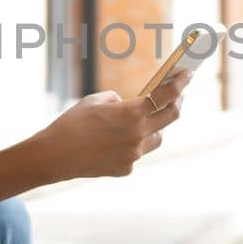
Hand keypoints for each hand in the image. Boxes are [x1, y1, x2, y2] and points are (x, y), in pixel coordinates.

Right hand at [35, 70, 192, 179]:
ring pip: (156, 139)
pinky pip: (136, 153)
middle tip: (178, 96)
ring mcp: (134, 155)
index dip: (181, 83)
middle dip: (177, 103)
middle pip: (170, 117)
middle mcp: (138, 135)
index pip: (167, 94)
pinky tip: (117, 142)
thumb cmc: (72, 122)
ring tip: (149, 120)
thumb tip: (130, 106)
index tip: (188, 74)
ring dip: (155, 128)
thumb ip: (119, 101)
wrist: (54, 155)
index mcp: (132, 112)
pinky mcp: (125, 169)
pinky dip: (131, 145)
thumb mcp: (96, 101)